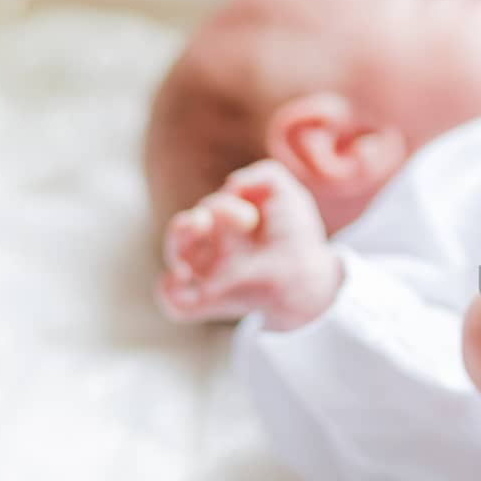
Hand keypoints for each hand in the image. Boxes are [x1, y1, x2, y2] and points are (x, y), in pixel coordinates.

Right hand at [157, 159, 341, 329]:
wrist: (311, 274)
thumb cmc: (294, 233)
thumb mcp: (286, 194)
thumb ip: (265, 175)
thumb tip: (232, 185)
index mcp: (222, 222)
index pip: (208, 210)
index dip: (223, 207)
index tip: (251, 217)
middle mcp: (210, 246)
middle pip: (180, 233)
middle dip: (183, 225)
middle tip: (203, 222)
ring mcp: (210, 274)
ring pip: (176, 260)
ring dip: (177, 248)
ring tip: (191, 245)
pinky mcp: (214, 301)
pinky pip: (177, 305)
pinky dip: (168, 294)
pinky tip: (181, 280)